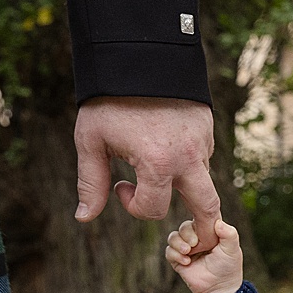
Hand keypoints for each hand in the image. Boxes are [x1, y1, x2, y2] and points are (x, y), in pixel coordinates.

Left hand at [75, 96, 221, 231]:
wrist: (137, 52)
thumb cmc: (109, 99)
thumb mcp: (91, 140)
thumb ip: (91, 182)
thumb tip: (84, 218)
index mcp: (157, 163)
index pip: (154, 209)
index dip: (132, 206)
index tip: (119, 188)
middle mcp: (187, 158)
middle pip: (208, 209)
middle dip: (206, 230)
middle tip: (195, 240)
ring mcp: (201, 142)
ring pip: (204, 181)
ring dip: (187, 188)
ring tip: (165, 179)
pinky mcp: (207, 128)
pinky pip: (203, 156)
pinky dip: (189, 163)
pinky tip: (167, 148)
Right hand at [166, 218, 243, 292]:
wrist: (219, 290)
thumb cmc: (228, 268)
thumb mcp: (232, 249)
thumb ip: (229, 234)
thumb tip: (218, 221)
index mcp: (209, 232)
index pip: (198, 218)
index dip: (198, 220)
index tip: (202, 228)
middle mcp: (196, 239)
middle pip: (184, 226)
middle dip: (187, 232)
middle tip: (194, 243)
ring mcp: (186, 249)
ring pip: (173, 237)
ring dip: (178, 243)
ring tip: (188, 252)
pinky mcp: (178, 261)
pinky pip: (169, 251)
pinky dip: (175, 254)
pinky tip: (186, 262)